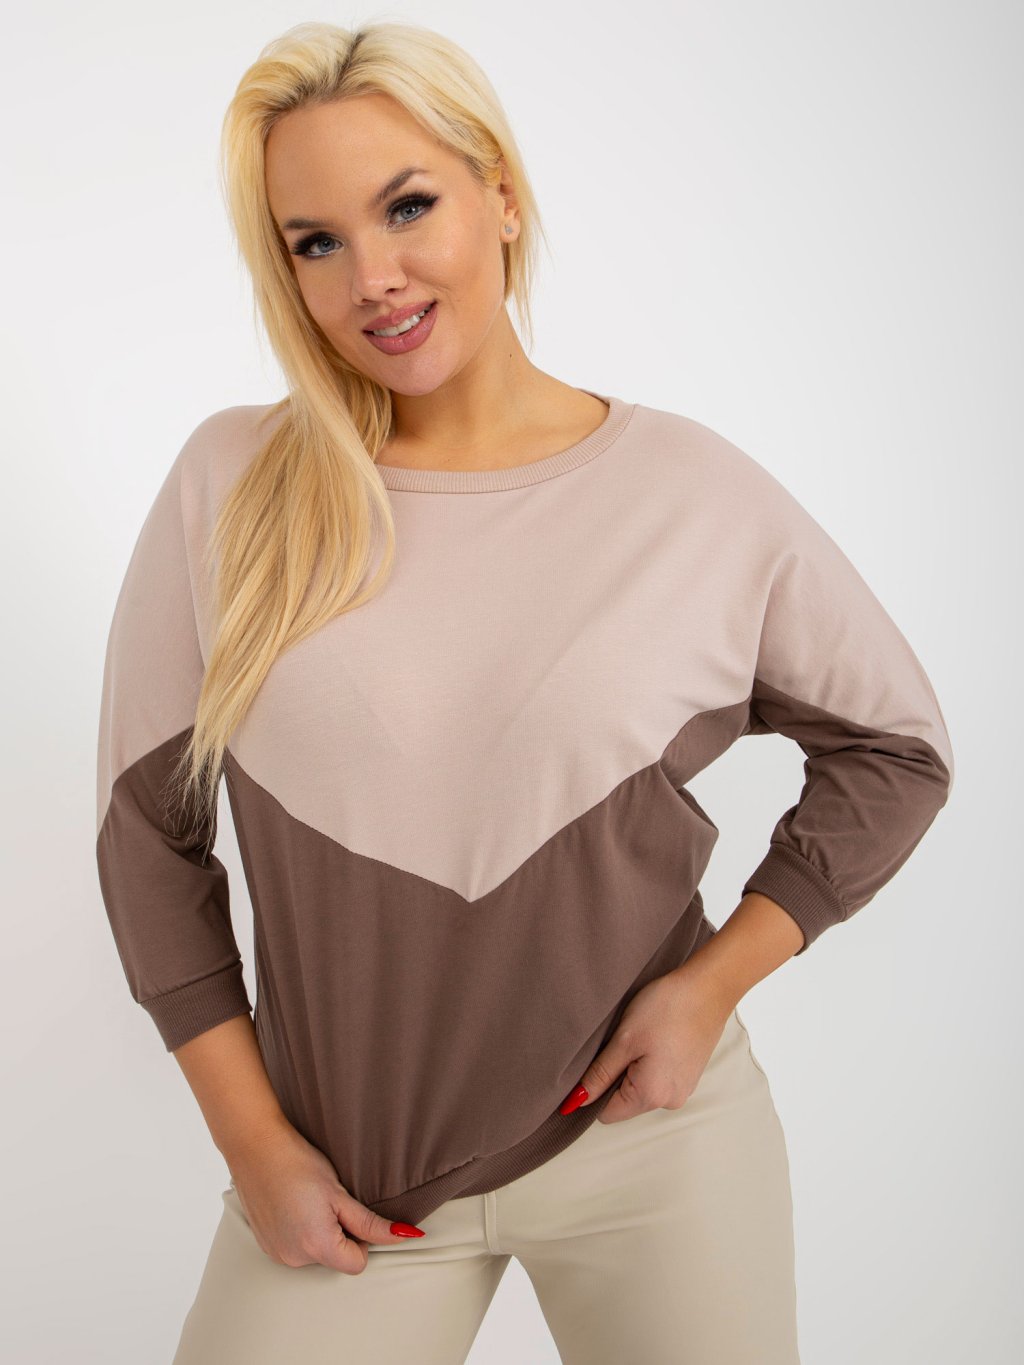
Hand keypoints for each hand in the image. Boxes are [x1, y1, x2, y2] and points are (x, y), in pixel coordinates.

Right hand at [226, 1118, 425, 1274]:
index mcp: (317, 1246)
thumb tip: (405, 1236)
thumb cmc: (300, 1163)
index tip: (350, 1211)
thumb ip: (371, 1223)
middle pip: (336, 1259)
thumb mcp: (340, 1193)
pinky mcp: (266, 1246)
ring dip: (320, 1233)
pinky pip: (295, 1248)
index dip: (362, 1238)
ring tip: (308, 1200)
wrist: (255, 1146)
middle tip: (327, 1201)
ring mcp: (277, 1254)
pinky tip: (293, 1204)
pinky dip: (300, 1231)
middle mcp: (295, 1258)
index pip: (357, 1263)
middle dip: (340, 1235)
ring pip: (316, 1253)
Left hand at [558, 967, 733, 1124]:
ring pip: (641, 1088)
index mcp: (651, 1096)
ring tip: (641, 1037)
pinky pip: (658, 1079)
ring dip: (633, 1068)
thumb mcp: (624, 1039)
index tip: (596, 1062)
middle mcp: (670, 1100)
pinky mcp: (689, 1075)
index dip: (593, 1090)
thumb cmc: (668, 1008)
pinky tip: (654, 1037)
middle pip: (625, 1102)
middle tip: (622, 1042)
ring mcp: (683, 1089)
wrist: (709, 988)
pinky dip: (649, 1062)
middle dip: (615, 1076)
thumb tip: (577, 1101)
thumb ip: (599, 1074)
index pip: (607, 1113)